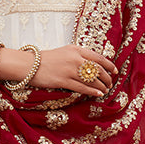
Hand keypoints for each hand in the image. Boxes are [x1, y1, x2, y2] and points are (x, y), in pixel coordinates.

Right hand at [0, 45, 116, 96]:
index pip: (99, 58)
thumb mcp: (65, 52)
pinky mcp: (63, 81)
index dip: (109, 65)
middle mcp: (75, 59)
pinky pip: (82, 88)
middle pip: (98, 69)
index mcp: (76, 49)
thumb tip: (93, 66)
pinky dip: (92, 91)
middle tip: (110, 83)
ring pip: (92, 80)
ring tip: (105, 90)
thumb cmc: (46, 59)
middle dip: (107, 78)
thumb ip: (78, 56)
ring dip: (101, 86)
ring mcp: (70, 70)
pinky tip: (98, 94)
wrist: (29, 65)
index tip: (115, 71)